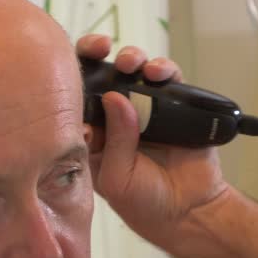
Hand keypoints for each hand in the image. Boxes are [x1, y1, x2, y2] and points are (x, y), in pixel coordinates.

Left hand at [77, 34, 230, 245]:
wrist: (187, 210)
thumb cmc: (142, 200)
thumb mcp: (116, 178)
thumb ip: (114, 141)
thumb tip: (115, 96)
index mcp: (93, 131)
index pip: (75, 95)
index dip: (70, 75)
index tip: (70, 63)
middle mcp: (115, 114)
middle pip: (101, 73)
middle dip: (97, 53)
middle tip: (100, 47)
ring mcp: (146, 107)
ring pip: (134, 70)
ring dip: (131, 58)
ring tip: (132, 63)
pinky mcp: (175, 105)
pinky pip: (169, 79)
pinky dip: (164, 69)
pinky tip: (159, 73)